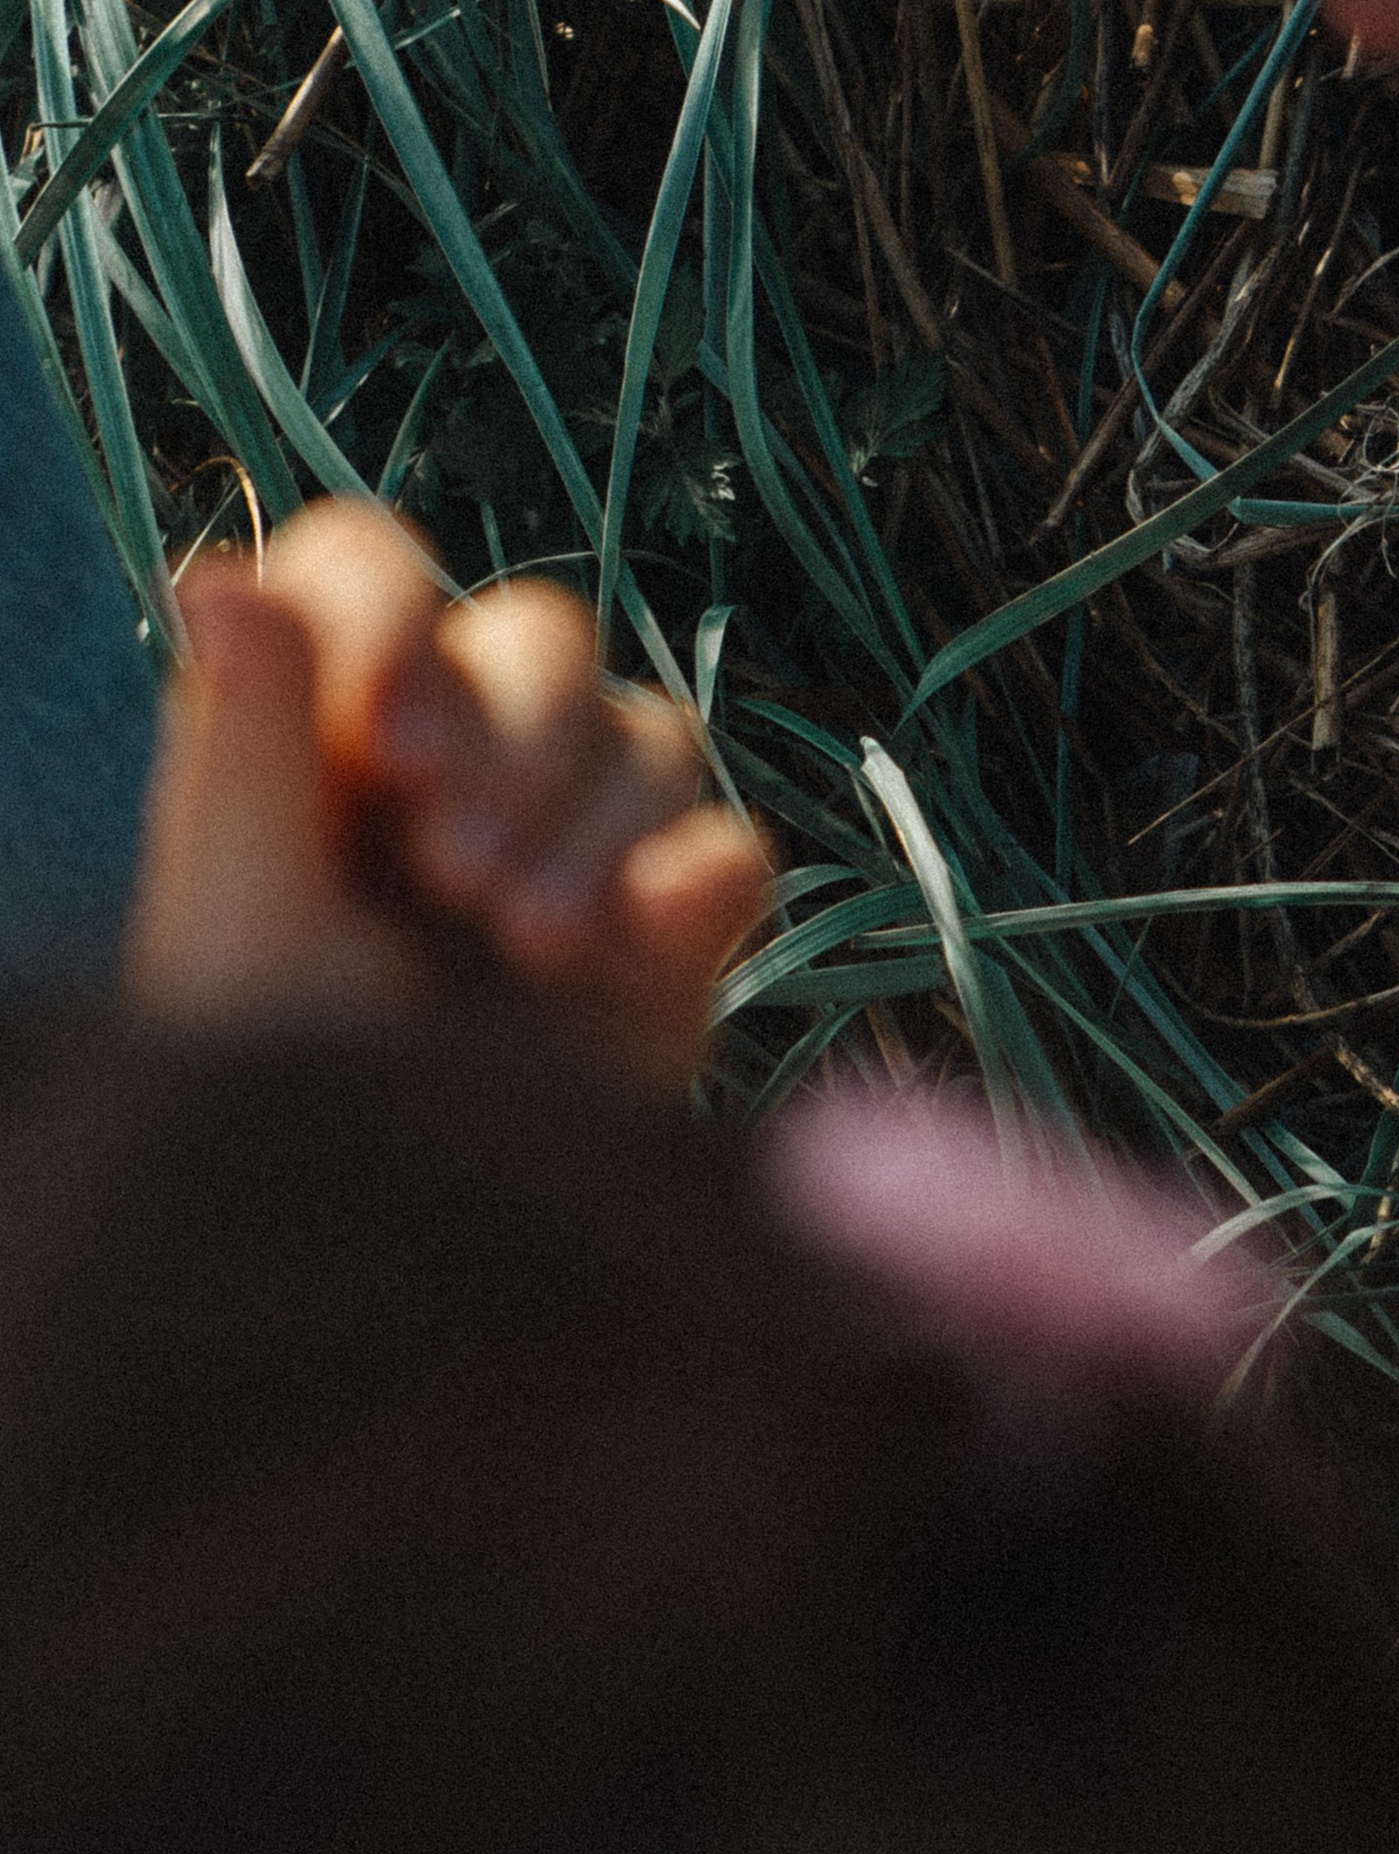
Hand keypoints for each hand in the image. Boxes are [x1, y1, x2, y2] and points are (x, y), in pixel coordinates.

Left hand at [127, 502, 770, 1085]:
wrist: (396, 1285)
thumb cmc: (272, 1111)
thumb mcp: (234, 926)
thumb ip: (238, 748)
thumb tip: (219, 573)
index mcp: (324, 734)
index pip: (372, 568)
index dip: (394, 614)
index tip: (387, 733)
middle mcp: (457, 762)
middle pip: (537, 634)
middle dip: (509, 734)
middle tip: (450, 871)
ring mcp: (576, 844)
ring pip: (640, 729)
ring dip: (587, 819)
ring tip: (518, 943)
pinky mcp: (672, 935)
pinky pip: (724, 846)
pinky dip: (690, 876)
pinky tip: (622, 946)